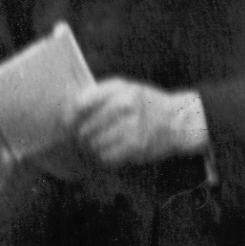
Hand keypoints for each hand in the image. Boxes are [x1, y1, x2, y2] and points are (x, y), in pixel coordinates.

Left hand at [71, 78, 206, 167]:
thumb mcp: (125, 89)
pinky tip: (109, 150)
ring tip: (99, 142)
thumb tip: (66, 109)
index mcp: (120, 89)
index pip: (80, 104)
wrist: (178, 120)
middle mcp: (125, 106)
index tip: (66, 123)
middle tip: (83, 137)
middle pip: (84, 128)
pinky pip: (106, 156)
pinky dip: (104, 156)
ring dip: (92, 147)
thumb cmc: (145, 104)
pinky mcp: (135, 147)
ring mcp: (131, 127)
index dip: (68, 116)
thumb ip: (97, 95)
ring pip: (93, 144)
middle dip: (81, 135)